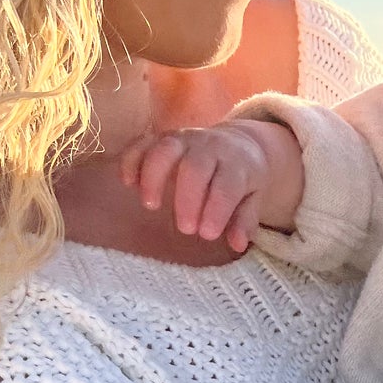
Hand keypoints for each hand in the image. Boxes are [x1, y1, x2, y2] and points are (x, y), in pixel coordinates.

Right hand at [120, 118, 304, 253]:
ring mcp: (184, 139)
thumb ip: (244, 221)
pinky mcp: (162, 137)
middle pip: (195, 167)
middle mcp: (210, 147)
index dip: (216, 209)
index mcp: (236, 163)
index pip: (227, 184)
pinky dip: (132, 160)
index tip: (207, 234)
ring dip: (153, 176)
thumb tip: (238, 244)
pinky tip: (128, 183)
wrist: (240, 143)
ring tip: (151, 206)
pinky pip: (143, 143)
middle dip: (187, 199)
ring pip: (165, 149)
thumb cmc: (243, 179)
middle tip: (185, 229)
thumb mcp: (254, 199)